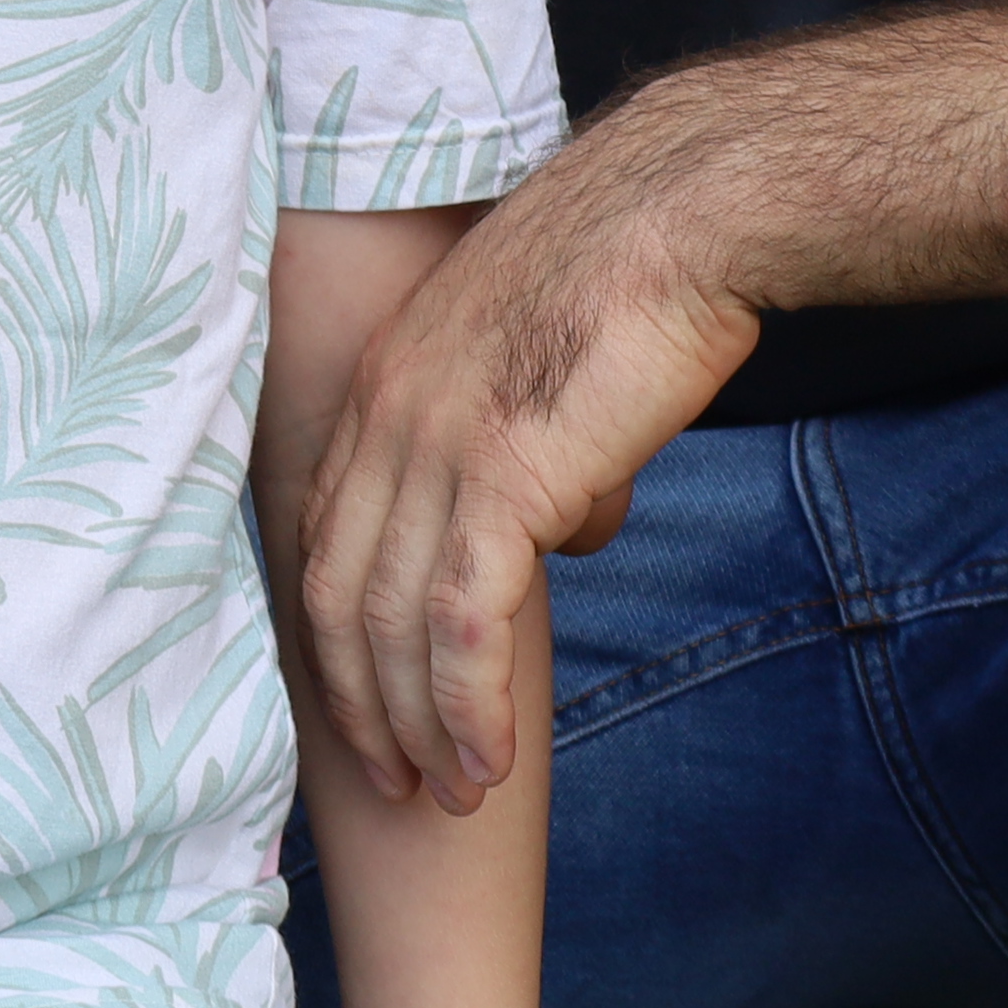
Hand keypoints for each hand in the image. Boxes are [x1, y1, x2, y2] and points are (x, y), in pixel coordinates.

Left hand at [287, 133, 753, 814]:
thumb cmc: (632, 277)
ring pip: (390, 623)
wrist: (683, 212)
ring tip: (450, 796)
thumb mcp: (543, 370)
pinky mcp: (501, 477)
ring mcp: (434, 444)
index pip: (324, 532)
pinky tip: (492, 763)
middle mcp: (386, 415)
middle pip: (336, 593)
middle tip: (393, 783)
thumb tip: (563, 533)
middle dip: (360, 702)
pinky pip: (461, 623)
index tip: (363, 705)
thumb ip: (531, 455)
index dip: (336, 632)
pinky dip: (468, 706)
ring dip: (417, 726)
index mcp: (384, 383)